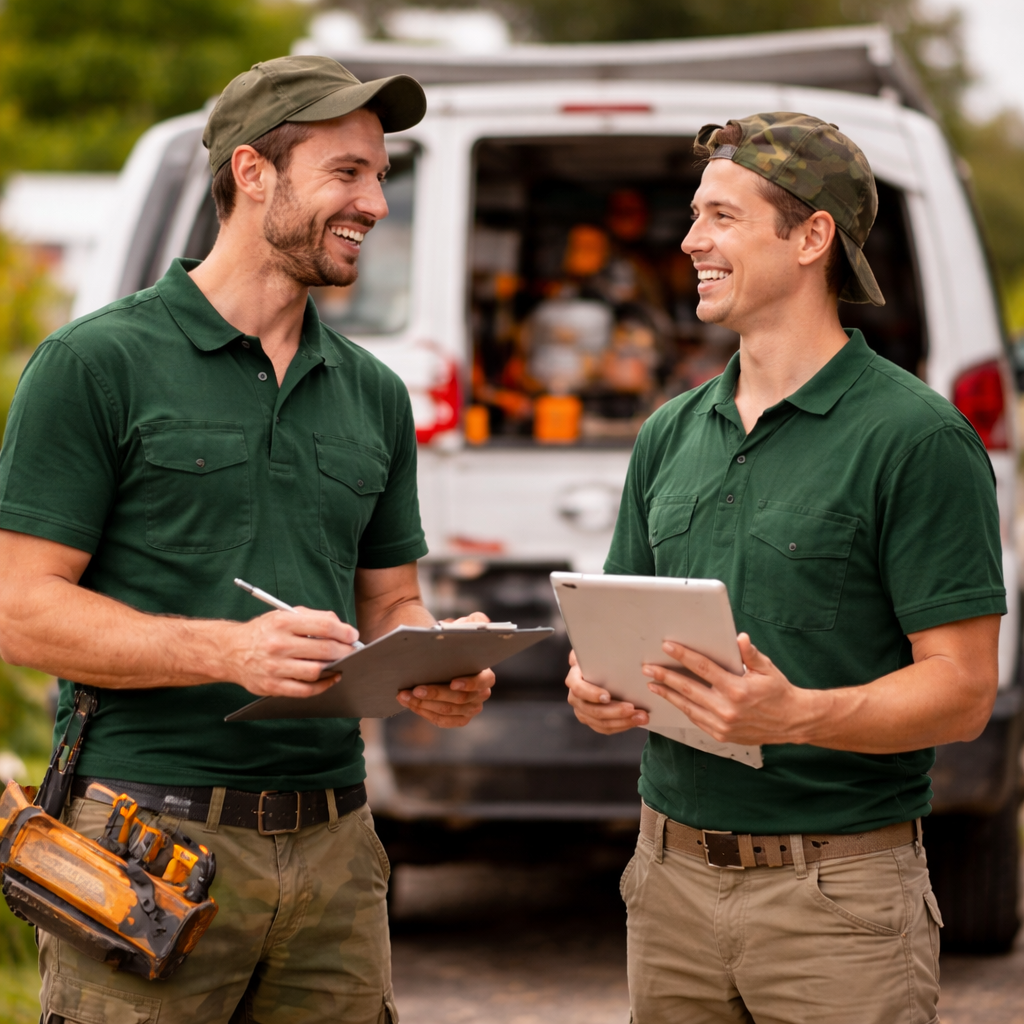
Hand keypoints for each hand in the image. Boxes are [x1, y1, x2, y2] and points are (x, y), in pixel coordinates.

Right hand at [225, 608, 359, 698]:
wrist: (230, 651)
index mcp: (282, 622)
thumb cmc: (264, 632)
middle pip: (323, 650)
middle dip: (344, 651)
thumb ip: (313, 617)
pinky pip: (304, 690)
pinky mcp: (271, 686)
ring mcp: (274, 667)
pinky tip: (330, 679)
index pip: (323, 626)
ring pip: (315, 671)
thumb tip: (341, 627)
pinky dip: (322, 686)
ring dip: (334, 668)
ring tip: (342, 664)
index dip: (344, 631)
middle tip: (353, 651)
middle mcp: (278, 644)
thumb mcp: (283, 615)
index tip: (353, 635)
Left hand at [397, 611, 494, 726]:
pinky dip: (423, 712)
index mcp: (486, 675)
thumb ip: (475, 622)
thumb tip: (483, 623)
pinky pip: (440, 720)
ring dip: (424, 704)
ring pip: (446, 711)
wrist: (436, 658)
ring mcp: (469, 709)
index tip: (452, 682)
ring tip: (404, 694)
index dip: (469, 684)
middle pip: (459, 699)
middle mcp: (480, 695)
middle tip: (415, 688)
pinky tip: (408, 702)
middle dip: (436, 693)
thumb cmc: (450, 642)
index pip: (482, 682)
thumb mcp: (462, 628)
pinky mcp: (456, 719)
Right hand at [566, 649, 648, 734]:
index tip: (608, 696)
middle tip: (633, 708)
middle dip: (614, 711)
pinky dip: (622, 726)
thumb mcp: (595, 650)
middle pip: (592, 710)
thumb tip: (595, 643)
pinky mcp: (593, 720)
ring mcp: (583, 711)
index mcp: (574, 679)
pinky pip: (606, 728)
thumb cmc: (599, 658)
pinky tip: (636, 721)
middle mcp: (575, 698)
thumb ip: (593, 647)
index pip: (579, 689)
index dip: (592, 694)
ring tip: (642, 717)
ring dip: (622, 721)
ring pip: (600, 722)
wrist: (603, 670)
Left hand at [642, 633, 815, 745]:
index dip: (683, 656)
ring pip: (688, 707)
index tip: (668, 647)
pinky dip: (683, 709)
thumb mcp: (767, 669)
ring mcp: (723, 725)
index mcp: (737, 689)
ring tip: (653, 684)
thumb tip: (740, 638)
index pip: (703, 668)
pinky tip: (673, 700)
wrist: (793, 722)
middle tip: (648, 668)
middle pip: (688, 689)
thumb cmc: (779, 692)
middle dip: (665, 677)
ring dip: (668, 695)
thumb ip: (750, 654)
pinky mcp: (722, 735)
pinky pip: (697, 720)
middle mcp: (727, 709)